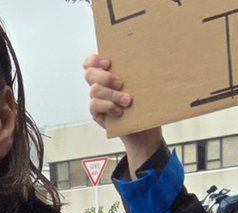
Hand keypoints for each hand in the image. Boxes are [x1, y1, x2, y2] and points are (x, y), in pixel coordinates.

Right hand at [82, 53, 163, 174]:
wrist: (145, 131)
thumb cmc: (144, 107)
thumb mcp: (143, 85)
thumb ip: (137, 72)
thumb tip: (147, 56)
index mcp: (109, 75)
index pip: (91, 63)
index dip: (94, 60)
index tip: (108, 63)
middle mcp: (101, 86)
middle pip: (90, 74)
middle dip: (105, 77)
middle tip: (121, 83)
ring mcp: (98, 100)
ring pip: (94, 90)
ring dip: (111, 94)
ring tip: (127, 100)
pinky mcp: (97, 114)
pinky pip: (94, 105)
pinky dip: (108, 106)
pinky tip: (119, 111)